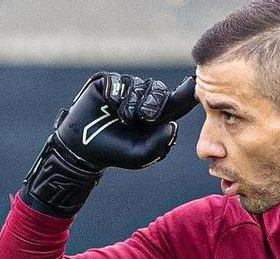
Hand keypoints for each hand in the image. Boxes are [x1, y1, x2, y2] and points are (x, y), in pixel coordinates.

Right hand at [21, 72, 196, 216]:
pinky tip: (109, 107)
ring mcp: (126, 90)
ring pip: (140, 84)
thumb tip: (173, 125)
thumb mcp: (141, 155)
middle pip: (159, 89)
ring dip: (132, 103)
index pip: (176, 103)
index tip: (196, 84)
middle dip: (155, 103)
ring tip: (122, 118)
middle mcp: (143, 100)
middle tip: (144, 118)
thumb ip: (159, 144)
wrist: (83, 148)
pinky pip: (119, 81)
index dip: (186, 94)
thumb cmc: (114, 153)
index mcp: (157, 116)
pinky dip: (116, 96)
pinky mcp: (108, 83)